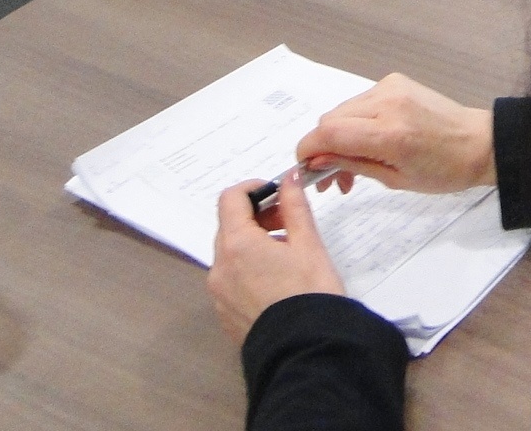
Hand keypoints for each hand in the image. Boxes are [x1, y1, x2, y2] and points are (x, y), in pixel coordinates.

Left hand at [207, 176, 344, 345]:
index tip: (276, 192)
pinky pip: (231, 280)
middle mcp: (219, 268)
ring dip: (253, 244)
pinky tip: (276, 281)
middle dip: (257, 217)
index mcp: (237, 245)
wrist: (308, 351)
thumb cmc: (311, 294)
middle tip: (288, 221)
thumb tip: (288, 180)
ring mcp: (219, 294)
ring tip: (286, 254)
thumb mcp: (308, 244)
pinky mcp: (225, 315)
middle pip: (229, 227)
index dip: (253, 188)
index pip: (231, 199)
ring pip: (230, 254)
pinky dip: (248, 270)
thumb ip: (294, 206)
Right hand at [294, 74, 495, 194]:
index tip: (307, 170)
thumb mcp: (395, 180)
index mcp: (389, 133)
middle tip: (333, 177)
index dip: (308, 151)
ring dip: (338, 135)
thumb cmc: (443, 171)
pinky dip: (355, 121)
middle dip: (323, 148)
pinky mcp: (395, 81)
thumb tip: (317, 161)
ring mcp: (391, 87)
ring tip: (352, 163)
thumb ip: (352, 165)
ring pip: (342, 110)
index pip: (328, 133)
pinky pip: (360, 102)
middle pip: (330, 120)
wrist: (478, 142)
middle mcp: (387, 103)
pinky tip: (369, 140)